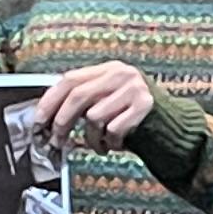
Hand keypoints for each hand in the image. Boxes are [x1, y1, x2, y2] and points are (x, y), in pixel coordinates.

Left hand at [34, 62, 157, 153]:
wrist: (173, 127)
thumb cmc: (134, 117)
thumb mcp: (109, 100)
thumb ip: (85, 100)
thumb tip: (47, 119)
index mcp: (108, 69)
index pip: (70, 79)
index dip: (50, 101)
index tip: (38, 121)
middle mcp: (121, 74)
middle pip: (78, 96)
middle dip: (62, 122)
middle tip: (55, 141)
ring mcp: (135, 88)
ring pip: (94, 117)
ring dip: (92, 139)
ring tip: (99, 144)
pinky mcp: (145, 106)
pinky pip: (113, 129)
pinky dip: (110, 143)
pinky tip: (116, 143)